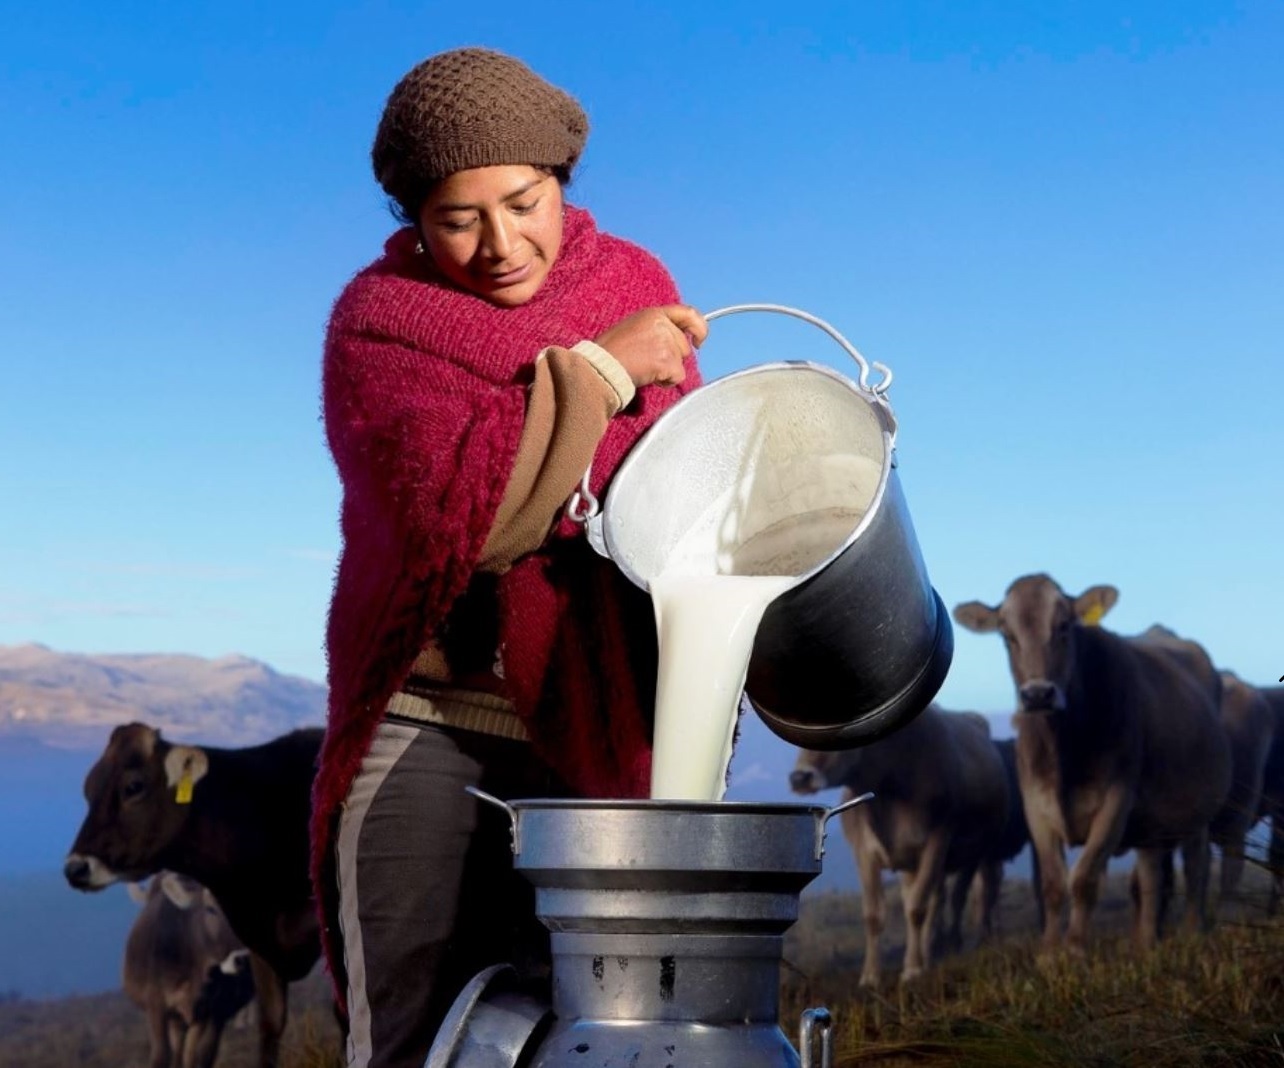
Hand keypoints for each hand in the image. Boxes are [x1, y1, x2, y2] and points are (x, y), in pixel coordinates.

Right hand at [593, 305, 707, 388]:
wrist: (601, 367)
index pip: (688, 313)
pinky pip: (678, 376)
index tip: (698, 340)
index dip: (699, 327)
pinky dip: (666, 381)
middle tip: (648, 362)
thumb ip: (655, 329)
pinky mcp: (666, 360)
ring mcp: (665, 341)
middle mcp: (662, 324)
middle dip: (671, 358)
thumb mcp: (633, 328)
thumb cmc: (610, 352)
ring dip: (667, 370)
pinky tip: (648, 377)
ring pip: (681, 362)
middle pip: (684, 346)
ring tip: (644, 368)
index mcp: (653, 314)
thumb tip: (675, 340)